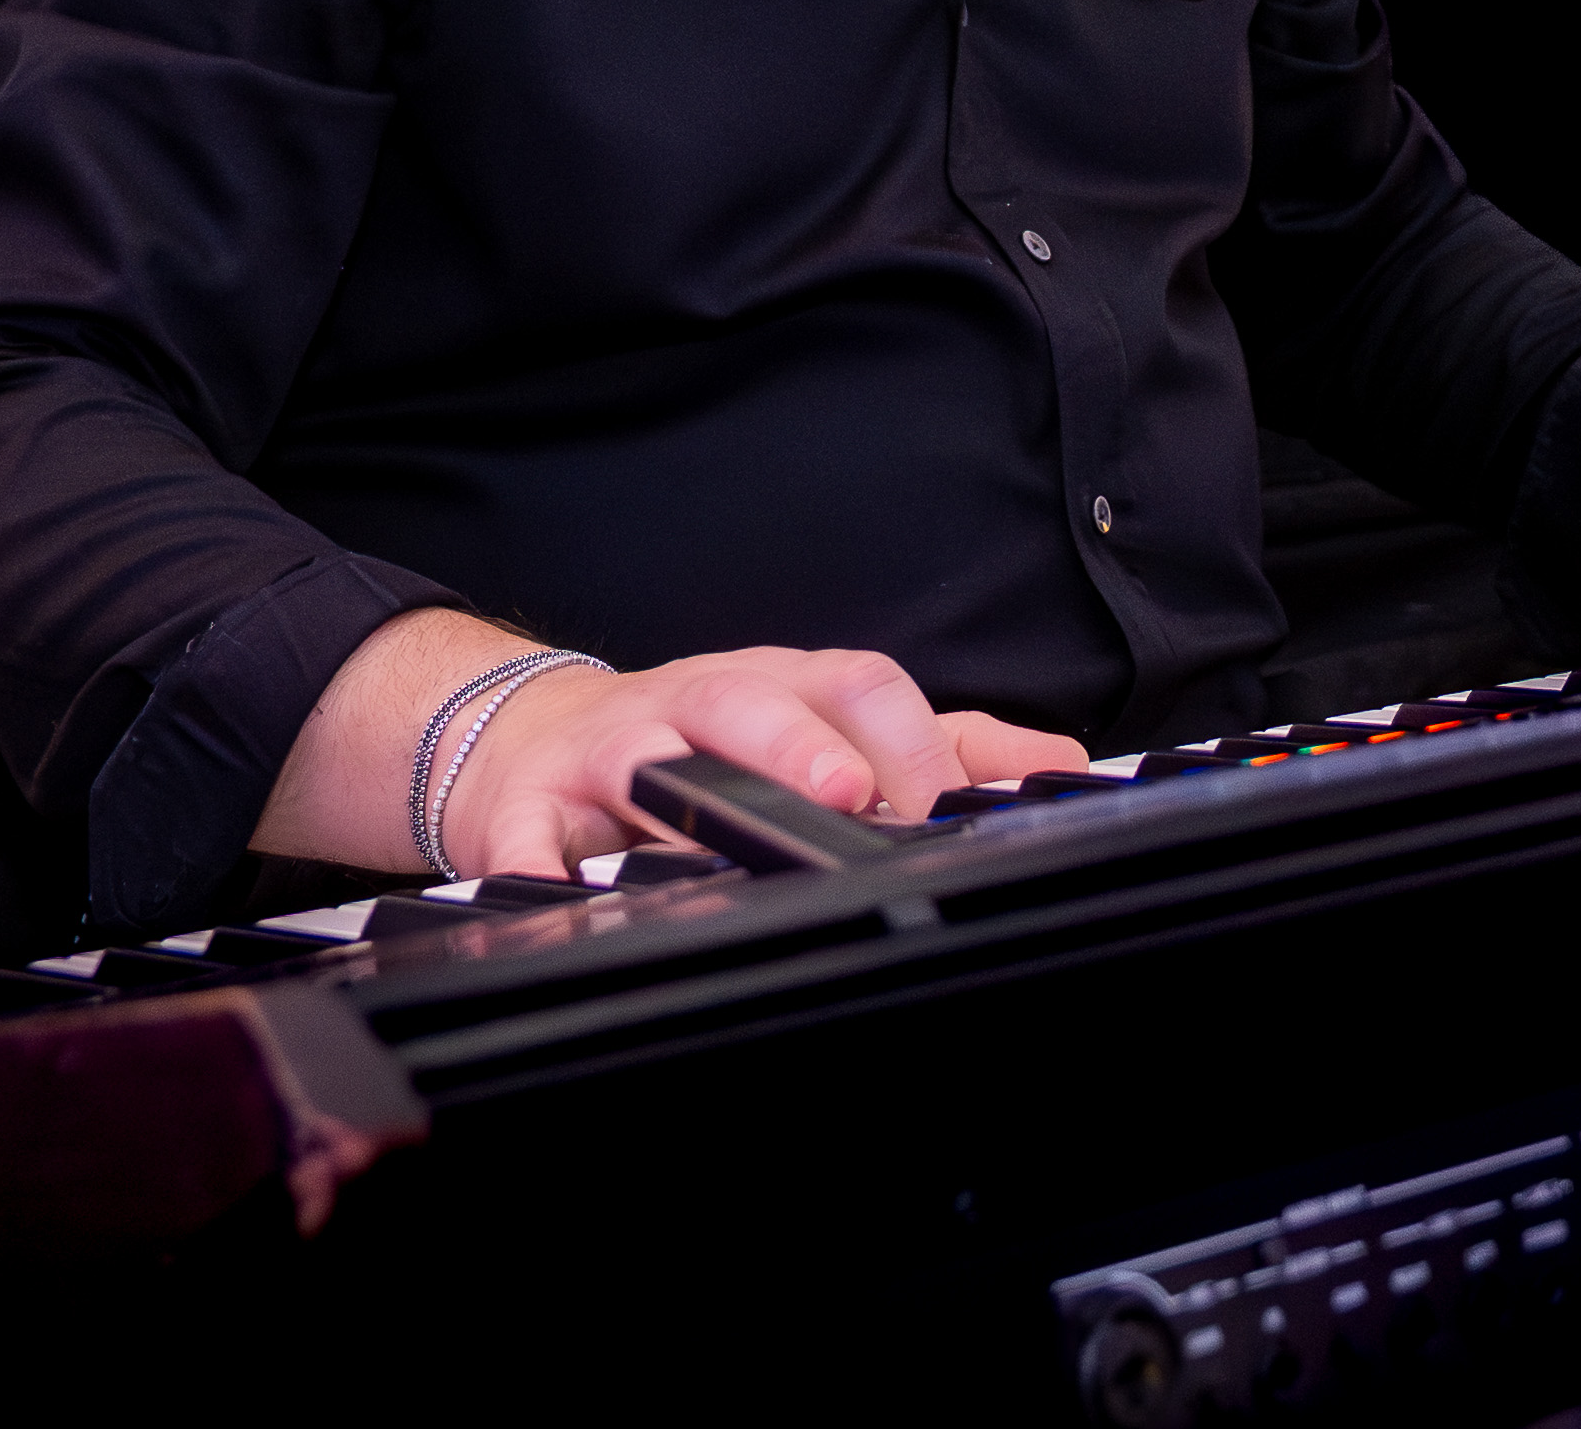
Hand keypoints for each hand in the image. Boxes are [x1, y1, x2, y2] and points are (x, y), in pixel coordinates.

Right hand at [439, 645, 1089, 879]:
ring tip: (712, 835)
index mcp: (783, 687)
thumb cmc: (703, 740)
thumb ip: (942, 748)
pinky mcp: (529, 801)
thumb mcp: (822, 726)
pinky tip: (549, 893)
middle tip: (852, 797)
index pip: (859, 687)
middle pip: (757, 701)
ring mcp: (611, 747)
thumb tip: (1058, 765)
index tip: (949, 810)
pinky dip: (532, 859)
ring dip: (680, 786)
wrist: (533, 738)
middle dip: (807, 745)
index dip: (910, 743)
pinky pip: (522, 828)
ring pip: (646, 749)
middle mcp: (702, 702)